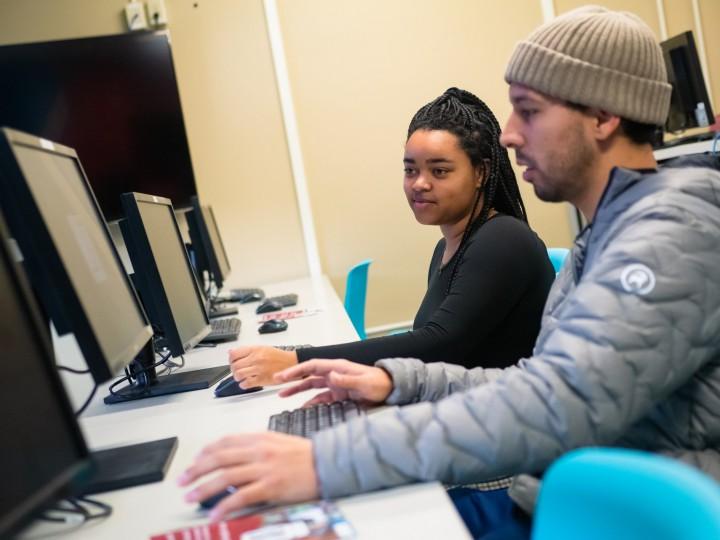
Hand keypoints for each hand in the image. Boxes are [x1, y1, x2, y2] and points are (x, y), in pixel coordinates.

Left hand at [178, 432, 316, 521]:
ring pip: (224, 477)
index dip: (205, 452)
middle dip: (196, 470)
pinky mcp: (270, 486)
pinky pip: (240, 496)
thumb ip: (257, 446)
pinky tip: (215, 513)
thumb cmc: (305, 455)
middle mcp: (258, 451)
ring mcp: (263, 468)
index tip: (195, 461)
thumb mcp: (279, 441)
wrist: (327, 463)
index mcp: (259, 438)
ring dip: (203, 488)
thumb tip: (237, 457)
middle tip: (182, 481)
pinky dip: (225, 505)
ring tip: (191, 496)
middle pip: (219, 459)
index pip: (225, 442)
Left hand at [228, 346, 297, 387]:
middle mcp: (256, 358)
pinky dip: (243, 385)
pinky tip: (246, 382)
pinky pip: (246, 383)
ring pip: (238, 375)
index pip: (234, 354)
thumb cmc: (278, 357)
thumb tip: (231, 352)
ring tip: (242, 377)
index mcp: (255, 350)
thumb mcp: (262, 348)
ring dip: (237, 378)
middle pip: (235, 365)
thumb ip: (247, 350)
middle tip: (237, 371)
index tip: (232, 362)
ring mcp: (259, 369)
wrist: (292, 363)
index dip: (231, 359)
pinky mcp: (262, 379)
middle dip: (233, 370)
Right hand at [274, 359, 393, 405]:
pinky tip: (302, 407)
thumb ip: (347, 379)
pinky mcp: (339, 394)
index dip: (296, 370)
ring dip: (297, 390)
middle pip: (308, 375)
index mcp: (338, 367)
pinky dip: (310, 402)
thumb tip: (331, 375)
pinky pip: (321, 398)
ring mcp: (336, 384)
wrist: (391, 389)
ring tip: (282, 395)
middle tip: (276, 382)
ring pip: (311, 386)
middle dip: (292, 378)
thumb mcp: (364, 382)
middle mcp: (334, 374)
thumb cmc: (379, 383)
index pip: (312, 366)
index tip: (283, 375)